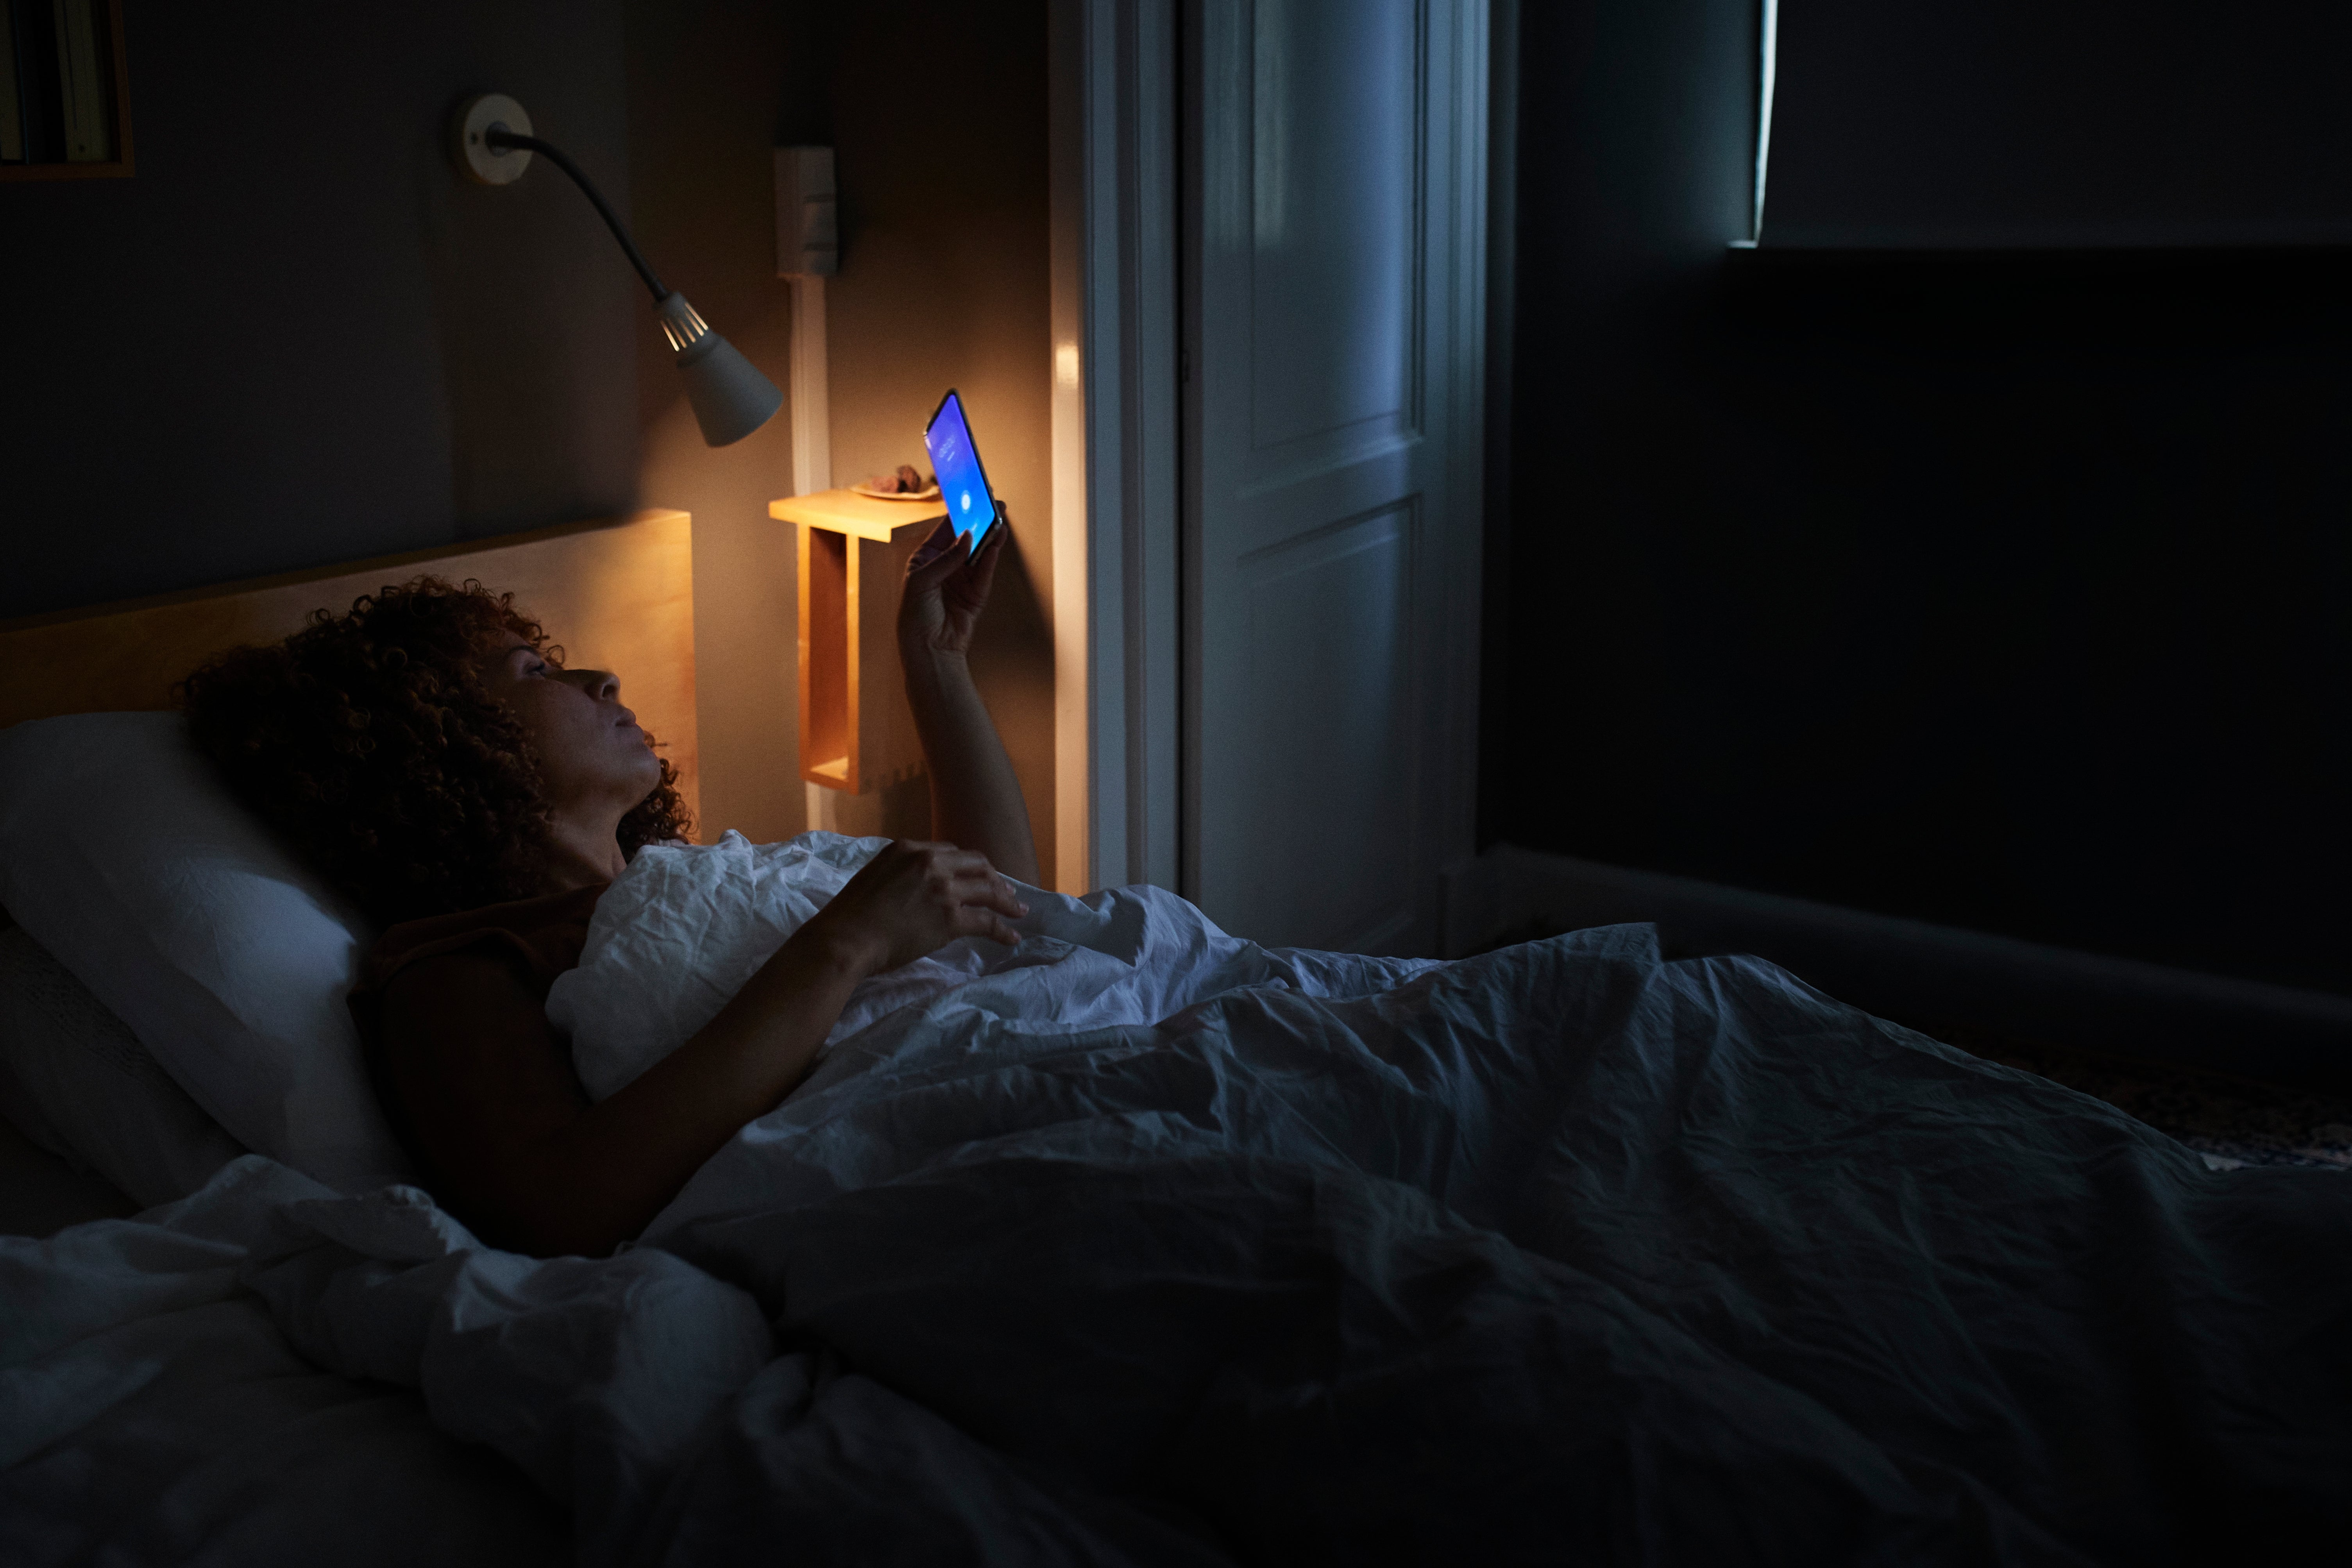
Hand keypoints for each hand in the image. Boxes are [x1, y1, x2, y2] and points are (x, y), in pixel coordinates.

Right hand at [793, 839, 1027, 979]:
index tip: (975, 875)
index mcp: (907, 848)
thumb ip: (898, 873)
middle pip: (976, 864)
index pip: (949, 851)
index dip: (966, 865)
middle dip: (993, 877)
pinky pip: (987, 922)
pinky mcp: (950, 918)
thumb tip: (912, 886)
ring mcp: (942, 889)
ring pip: (988, 890)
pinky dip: (1004, 930)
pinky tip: (1012, 937)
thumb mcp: (873, 876)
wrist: (845, 939)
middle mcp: (929, 862)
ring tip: (1019, 911)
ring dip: (1007, 901)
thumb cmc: (850, 915)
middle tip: (1005, 891)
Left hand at [899, 512, 1007, 660]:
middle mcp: (945, 566)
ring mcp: (962, 580)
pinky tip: (996, 544)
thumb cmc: (915, 618)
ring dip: (990, 537)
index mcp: (926, 559)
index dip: (958, 513)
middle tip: (993, 504)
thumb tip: (967, 537)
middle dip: (979, 522)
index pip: (944, 530)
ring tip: (1000, 521)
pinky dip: (991, 558)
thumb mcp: (922, 582)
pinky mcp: (976, 594)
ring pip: (979, 553)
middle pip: (966, 539)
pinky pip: (985, 572)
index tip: (969, 496)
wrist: (929, 651)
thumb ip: (946, 559)